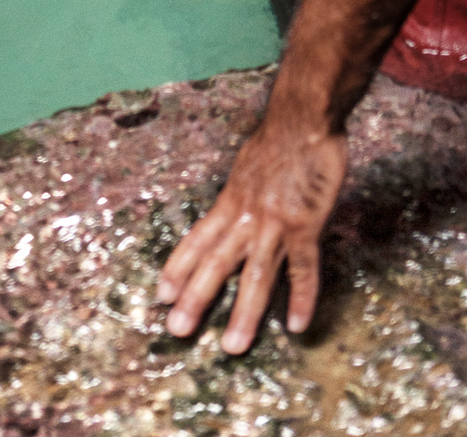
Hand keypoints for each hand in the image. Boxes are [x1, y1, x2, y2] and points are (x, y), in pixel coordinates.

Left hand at [155, 102, 347, 347]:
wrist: (303, 118)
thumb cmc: (279, 138)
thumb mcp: (247, 165)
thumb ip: (241, 192)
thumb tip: (234, 206)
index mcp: (230, 201)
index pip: (197, 240)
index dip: (178, 268)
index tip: (161, 294)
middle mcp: (245, 216)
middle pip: (216, 264)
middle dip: (196, 299)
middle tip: (177, 329)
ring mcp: (275, 224)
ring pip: (255, 276)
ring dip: (243, 314)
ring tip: (232, 347)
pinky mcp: (305, 226)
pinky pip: (303, 269)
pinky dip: (300, 298)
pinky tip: (295, 325)